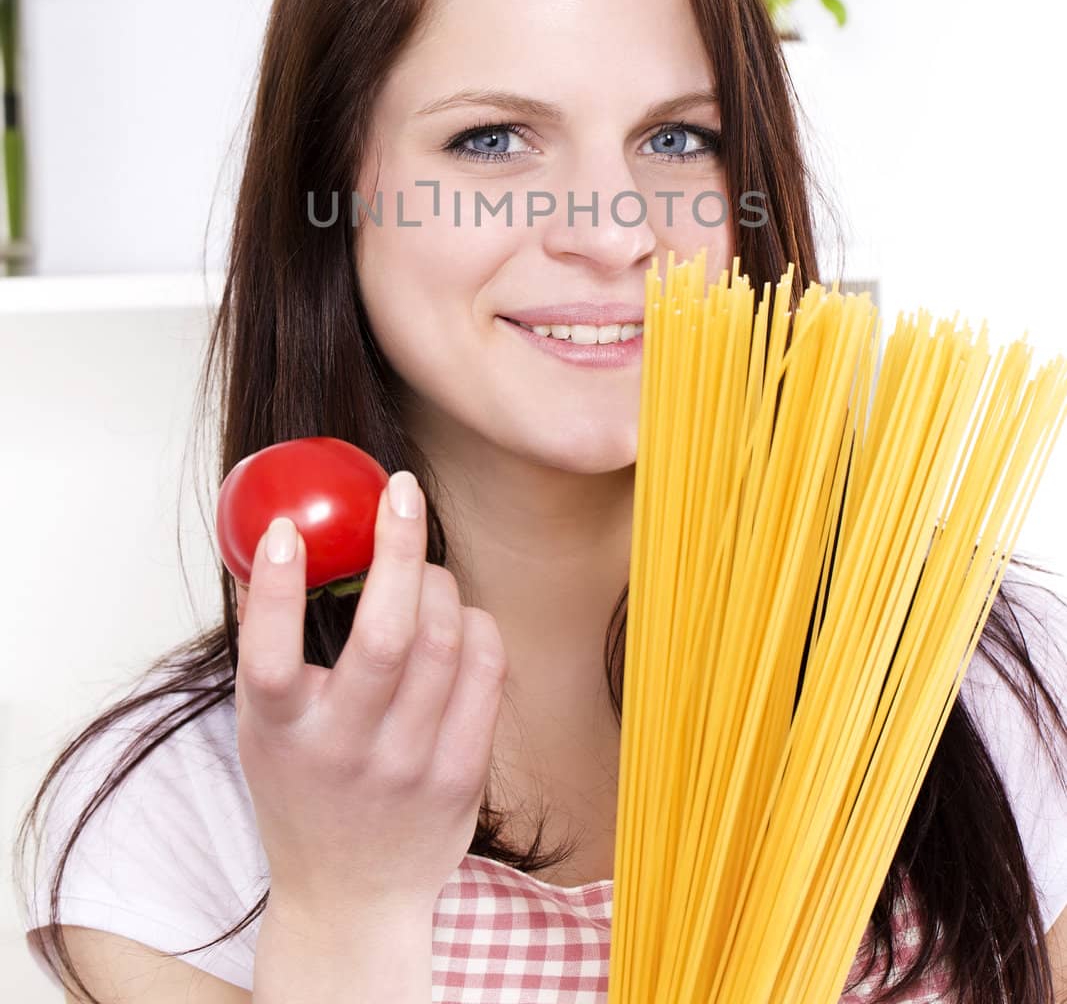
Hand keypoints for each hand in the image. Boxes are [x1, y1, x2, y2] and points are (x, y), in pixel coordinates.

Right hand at [233, 469, 508, 918]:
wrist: (351, 896)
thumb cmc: (303, 790)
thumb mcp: (264, 726)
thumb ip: (268, 644)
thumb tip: (279, 539)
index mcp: (282, 732)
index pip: (269, 656)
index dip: (279, 587)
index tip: (290, 528)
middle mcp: (345, 749)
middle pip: (386, 635)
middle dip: (398, 547)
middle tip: (402, 493)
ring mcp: (410, 764)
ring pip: (446, 641)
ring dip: (440, 582)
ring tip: (423, 570)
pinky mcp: (462, 772)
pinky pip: (487, 669)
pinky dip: (476, 624)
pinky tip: (457, 619)